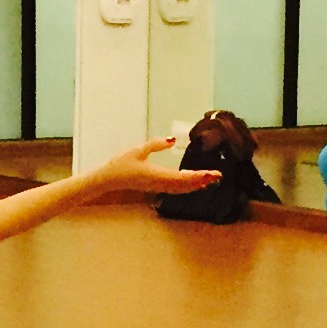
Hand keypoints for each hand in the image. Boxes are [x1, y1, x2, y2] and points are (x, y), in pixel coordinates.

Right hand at [91, 136, 222, 197]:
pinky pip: (175, 188)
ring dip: (196, 184)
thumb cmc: (120, 165)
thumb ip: (156, 144)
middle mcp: (160, 184)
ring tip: (210, 180)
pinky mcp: (155, 187)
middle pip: (186, 185)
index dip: (200, 176)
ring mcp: (158, 187)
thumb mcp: (138, 150)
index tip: (213, 174)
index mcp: (157, 175)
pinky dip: (187, 186)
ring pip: (182, 188)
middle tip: (218, 175)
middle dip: (203, 180)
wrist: (108, 180)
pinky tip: (193, 183)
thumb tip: (172, 139)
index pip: (184, 177)